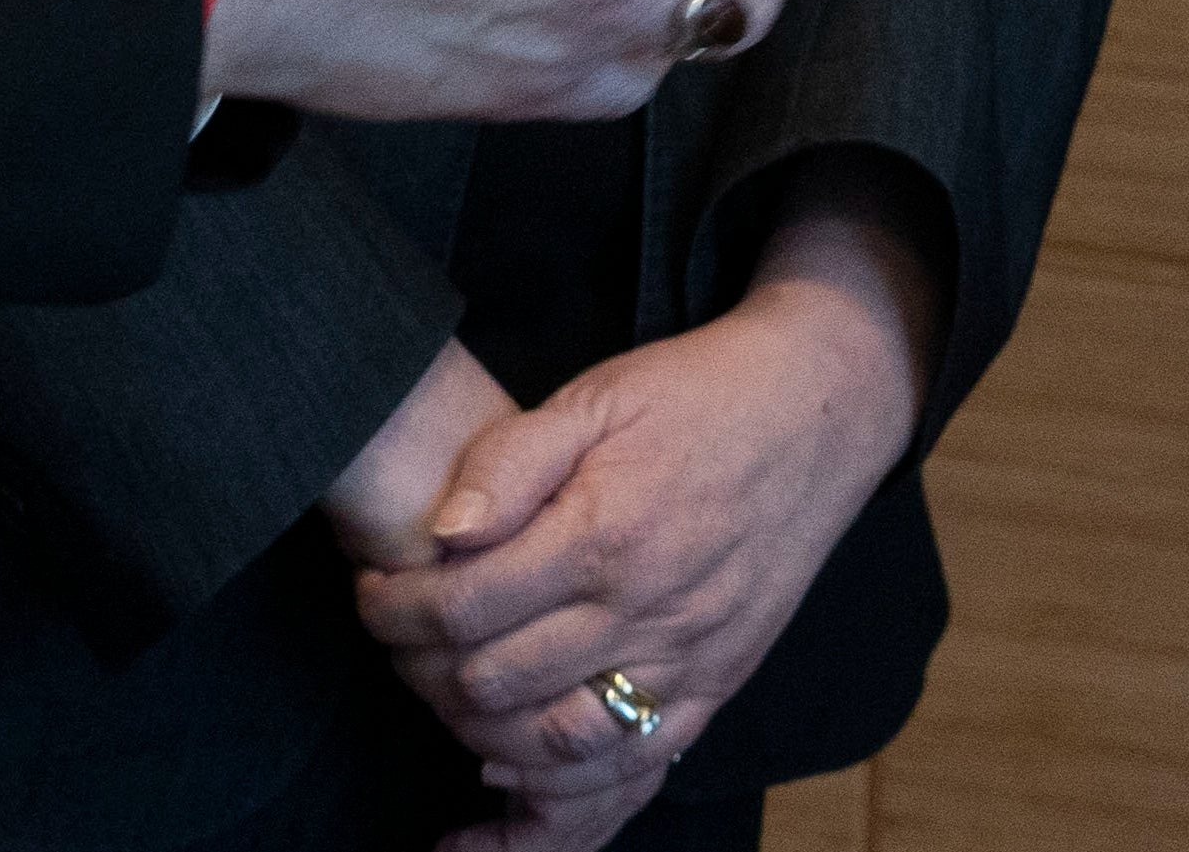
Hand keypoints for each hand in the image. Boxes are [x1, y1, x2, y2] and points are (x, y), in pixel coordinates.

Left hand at [354, 220, 932, 831]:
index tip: (370, 590)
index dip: (394, 609)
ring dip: (476, 735)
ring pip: (556, 747)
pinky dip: (563, 794)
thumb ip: (510, 462)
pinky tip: (508, 782)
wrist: (818, 411)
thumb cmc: (696, 395)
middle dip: (418, 669)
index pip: (462, 607)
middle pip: (494, 684)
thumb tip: (441, 533)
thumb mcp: (596, 396)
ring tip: (439, 696)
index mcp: (603, 533)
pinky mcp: (717, 686)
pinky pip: (634, 771)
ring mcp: (686, 660)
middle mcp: (645, 611)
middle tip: (394, 638)